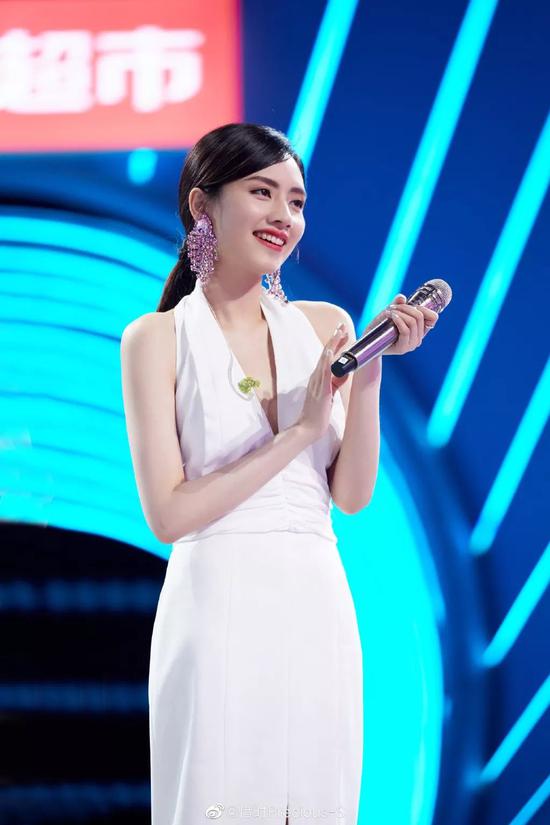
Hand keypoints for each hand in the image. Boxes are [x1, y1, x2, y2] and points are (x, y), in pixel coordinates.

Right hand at [297, 322, 349, 440]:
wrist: (307, 428)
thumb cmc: (317, 414)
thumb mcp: (329, 394)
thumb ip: (334, 382)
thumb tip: (343, 374)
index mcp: (318, 378)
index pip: (326, 357)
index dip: (334, 344)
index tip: (342, 333)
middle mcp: (316, 377)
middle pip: (325, 354)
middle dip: (334, 339)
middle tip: (342, 326)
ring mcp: (317, 383)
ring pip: (325, 360)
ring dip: (332, 345)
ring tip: (339, 333)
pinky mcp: (321, 391)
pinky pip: (324, 374)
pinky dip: (327, 362)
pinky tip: (331, 352)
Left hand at [361, 294, 438, 355]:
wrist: (369, 342)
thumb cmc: (380, 327)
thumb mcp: (390, 312)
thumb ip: (397, 304)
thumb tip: (402, 297)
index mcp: (420, 330)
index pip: (433, 318)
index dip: (424, 308)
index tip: (412, 305)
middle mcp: (418, 338)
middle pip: (420, 316)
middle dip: (406, 307)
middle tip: (393, 307)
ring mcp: (411, 345)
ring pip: (412, 322)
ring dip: (400, 312)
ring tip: (389, 311)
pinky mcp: (402, 348)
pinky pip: (405, 330)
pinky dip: (398, 320)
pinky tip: (391, 316)